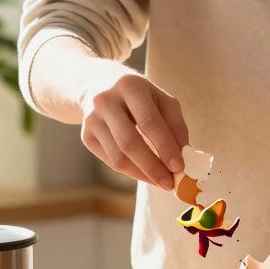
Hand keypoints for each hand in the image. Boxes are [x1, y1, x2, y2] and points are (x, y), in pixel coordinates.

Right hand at [78, 70, 188, 189]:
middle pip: (129, 142)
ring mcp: (92, 119)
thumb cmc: (139, 96)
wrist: (98, 85)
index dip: (165, 147)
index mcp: (129, 86)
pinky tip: (145, 173)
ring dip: (142, 174)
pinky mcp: (85, 136)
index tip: (179, 167)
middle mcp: (106, 101)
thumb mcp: (161, 100)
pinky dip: (131, 171)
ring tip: (161, 181)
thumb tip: (184, 155)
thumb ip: (175, 125)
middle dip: (152, 167)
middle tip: (170, 183)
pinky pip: (111, 161)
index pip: (149, 122)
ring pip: (118, 157)